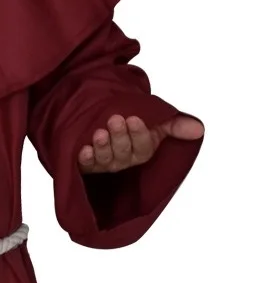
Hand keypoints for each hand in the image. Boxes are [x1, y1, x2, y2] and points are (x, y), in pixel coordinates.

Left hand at [77, 113, 203, 173]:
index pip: (144, 147)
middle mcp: (125, 160)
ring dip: (103, 147)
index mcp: (143, 151)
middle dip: (120, 137)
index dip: (139, 134)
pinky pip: (86, 166)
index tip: (134, 118)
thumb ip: (175, 124)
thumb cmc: (133, 122)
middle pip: (124, 153)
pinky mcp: (88, 164)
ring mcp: (106, 164)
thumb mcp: (155, 120)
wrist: (105, 117)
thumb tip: (199, 129)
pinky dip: (85, 159)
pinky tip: (83, 150)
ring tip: (99, 132)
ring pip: (107, 160)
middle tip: (115, 119)